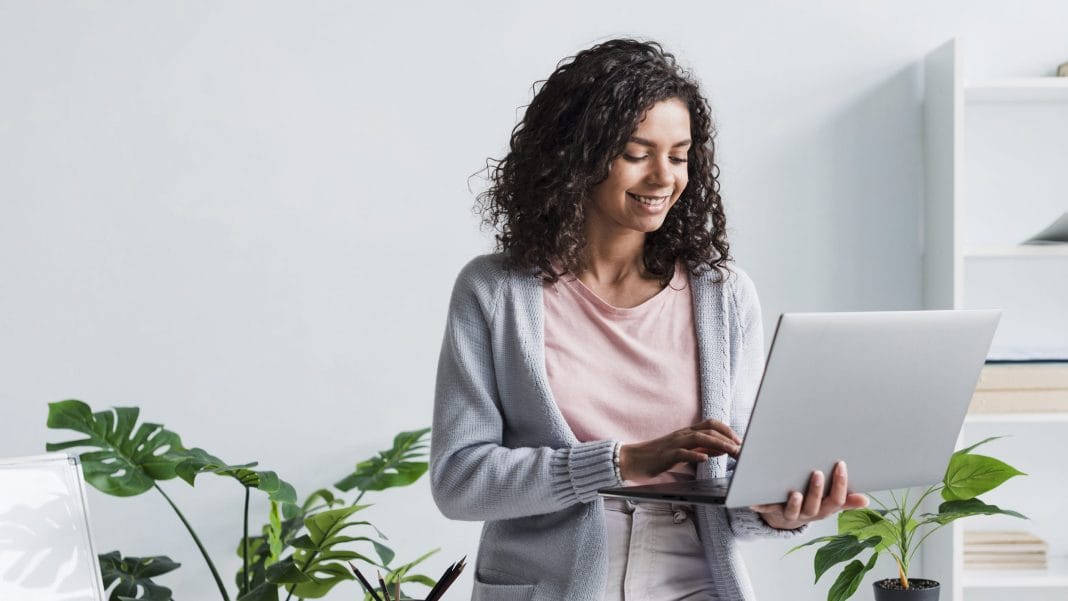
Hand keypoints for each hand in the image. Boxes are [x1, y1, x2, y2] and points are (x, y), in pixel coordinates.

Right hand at [618, 418, 740, 480]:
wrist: (634, 459)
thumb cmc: (659, 456)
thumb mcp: (684, 451)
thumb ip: (701, 449)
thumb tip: (721, 449)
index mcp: (687, 432)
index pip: (712, 424)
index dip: (728, 430)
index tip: (740, 441)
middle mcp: (683, 434)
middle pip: (709, 429)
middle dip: (728, 437)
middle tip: (741, 448)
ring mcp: (674, 443)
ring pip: (699, 438)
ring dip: (718, 444)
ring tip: (731, 451)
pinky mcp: (666, 455)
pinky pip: (682, 453)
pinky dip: (695, 454)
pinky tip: (705, 458)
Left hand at [749, 461, 868, 529]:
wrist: (783, 516)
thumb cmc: (810, 502)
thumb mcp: (828, 501)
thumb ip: (845, 499)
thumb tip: (866, 500)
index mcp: (824, 509)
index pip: (836, 500)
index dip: (840, 484)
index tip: (840, 465)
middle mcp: (808, 513)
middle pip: (815, 505)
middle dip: (816, 490)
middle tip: (816, 472)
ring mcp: (790, 513)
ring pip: (793, 511)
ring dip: (794, 503)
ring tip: (794, 492)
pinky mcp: (771, 510)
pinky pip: (766, 509)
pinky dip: (760, 505)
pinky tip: (755, 500)